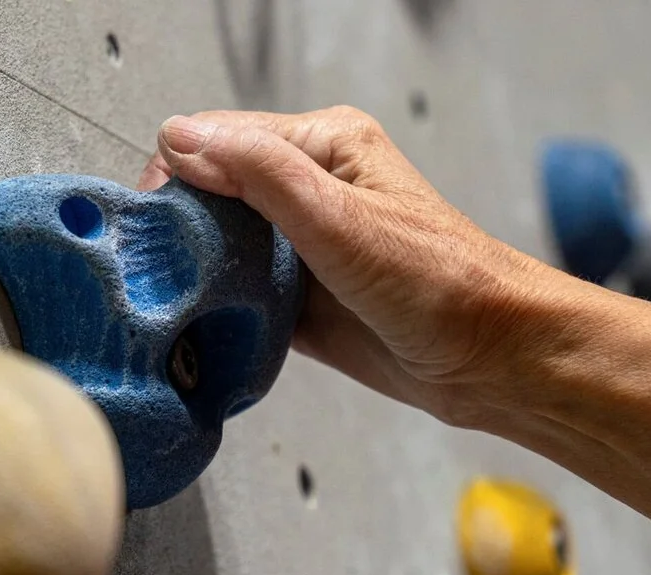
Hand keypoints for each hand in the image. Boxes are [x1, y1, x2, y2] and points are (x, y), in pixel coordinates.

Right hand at [139, 107, 578, 428]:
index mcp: (325, 145)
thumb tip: (184, 139)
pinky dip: (219, 308)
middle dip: (180, 225)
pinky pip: (240, 294)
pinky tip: (207, 324)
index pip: (219, 138)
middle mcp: (311, 188)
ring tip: (178, 296)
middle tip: (163, 265)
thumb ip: (260, 172)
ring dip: (196, 269)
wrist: (492, 360)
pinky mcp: (303, 298)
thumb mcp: (341, 218)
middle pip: (210, 192)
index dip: (179, 175)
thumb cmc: (445, 283)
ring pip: (219, 245)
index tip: (158, 220)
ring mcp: (305, 244)